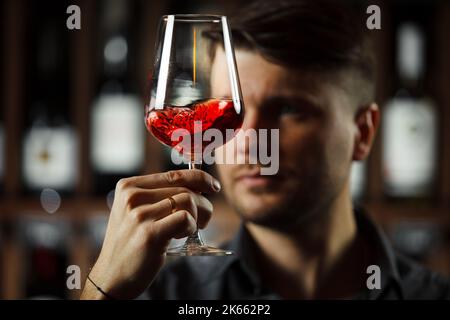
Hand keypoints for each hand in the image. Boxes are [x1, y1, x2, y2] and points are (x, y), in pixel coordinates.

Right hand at [80, 169, 220, 298]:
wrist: (112, 277)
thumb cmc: (131, 244)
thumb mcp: (137, 212)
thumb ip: (158, 197)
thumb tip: (197, 185)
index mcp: (128, 186)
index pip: (173, 174)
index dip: (199, 177)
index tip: (212, 186)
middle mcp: (132, 196)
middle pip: (184, 187)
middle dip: (203, 203)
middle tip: (203, 220)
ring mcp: (139, 214)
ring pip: (188, 200)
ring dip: (198, 216)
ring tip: (189, 229)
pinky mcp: (149, 233)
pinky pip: (185, 218)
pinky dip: (190, 227)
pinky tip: (181, 236)